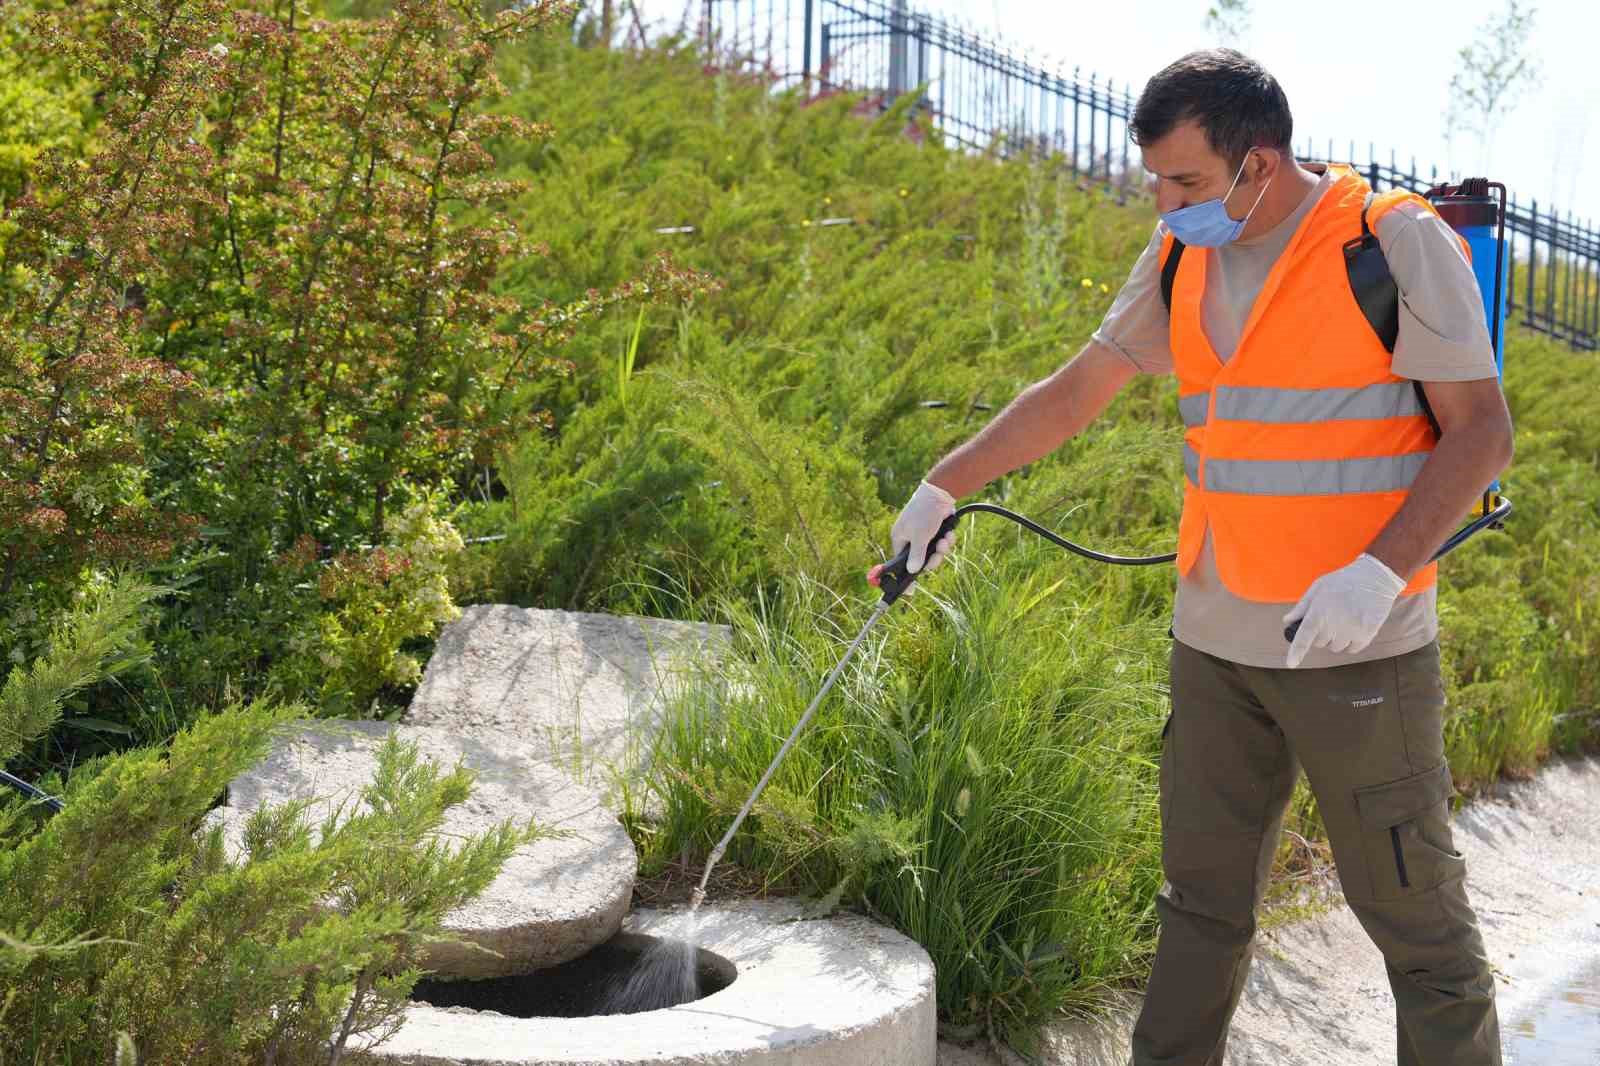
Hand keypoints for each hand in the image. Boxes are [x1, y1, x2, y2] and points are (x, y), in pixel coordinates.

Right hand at [891, 479, 957, 575]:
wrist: (940, 494)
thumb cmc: (924, 513)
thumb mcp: (919, 536)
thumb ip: (916, 556)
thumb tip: (912, 572)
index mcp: (900, 539)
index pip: (901, 564)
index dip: (907, 576)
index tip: (910, 592)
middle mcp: (910, 539)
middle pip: (921, 561)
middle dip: (933, 558)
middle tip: (938, 554)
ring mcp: (924, 536)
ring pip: (934, 553)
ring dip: (942, 548)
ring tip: (945, 539)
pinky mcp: (935, 532)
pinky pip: (941, 545)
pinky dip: (947, 540)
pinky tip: (949, 533)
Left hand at [1283, 553, 1405, 668]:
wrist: (1374, 577)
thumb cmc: (1343, 581)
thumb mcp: (1318, 587)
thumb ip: (1302, 607)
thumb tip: (1288, 621)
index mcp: (1318, 612)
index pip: (1304, 637)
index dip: (1296, 652)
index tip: (1291, 663)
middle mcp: (1333, 624)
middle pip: (1319, 643)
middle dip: (1321, 634)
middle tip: (1330, 618)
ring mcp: (1350, 631)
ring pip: (1336, 647)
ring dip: (1336, 639)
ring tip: (1344, 619)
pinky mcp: (1366, 634)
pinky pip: (1353, 649)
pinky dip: (1351, 642)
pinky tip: (1354, 627)